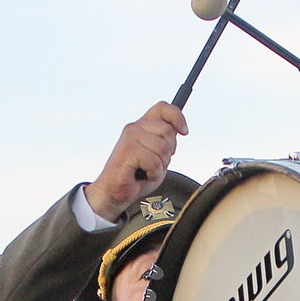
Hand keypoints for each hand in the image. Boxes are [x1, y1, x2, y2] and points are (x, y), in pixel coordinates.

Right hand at [85, 102, 187, 220]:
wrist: (115, 192)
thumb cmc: (136, 176)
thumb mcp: (158, 156)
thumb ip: (166, 141)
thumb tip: (181, 129)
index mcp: (142, 126)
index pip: (163, 108)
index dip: (177, 117)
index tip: (184, 131)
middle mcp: (135, 128)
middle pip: (168, 132)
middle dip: (168, 153)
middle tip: (153, 164)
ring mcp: (130, 137)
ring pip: (163, 148)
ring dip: (160, 166)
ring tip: (146, 170)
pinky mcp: (128, 150)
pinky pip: (154, 162)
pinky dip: (153, 174)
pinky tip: (141, 175)